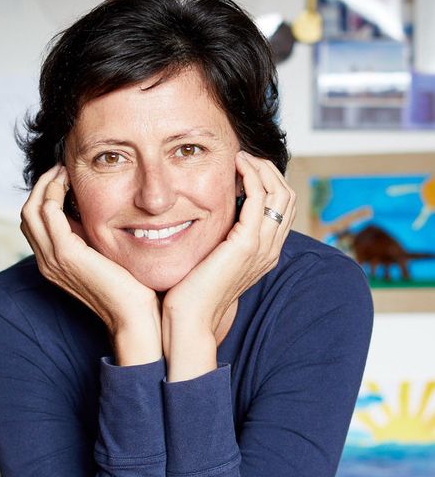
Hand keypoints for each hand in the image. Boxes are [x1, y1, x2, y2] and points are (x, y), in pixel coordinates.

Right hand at [20, 165, 161, 364]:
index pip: (35, 223)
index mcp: (54, 264)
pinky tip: (72, 182)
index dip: (45, 196)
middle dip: (42, 186)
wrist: (134, 316)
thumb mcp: (104, 257)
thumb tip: (91, 213)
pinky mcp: (66, 254)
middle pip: (27, 213)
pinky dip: (55, 191)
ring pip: (32, 209)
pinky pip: (48, 212)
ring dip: (47, 184)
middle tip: (62, 168)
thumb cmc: (128, 290)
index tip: (64, 178)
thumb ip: (91, 238)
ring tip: (65, 171)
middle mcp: (47, 262)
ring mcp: (53, 259)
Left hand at [162, 152, 295, 379]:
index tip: (244, 168)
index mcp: (264, 253)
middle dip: (269, 170)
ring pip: (280, 192)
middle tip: (244, 157)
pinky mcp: (247, 243)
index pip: (281, 208)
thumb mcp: (210, 259)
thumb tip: (206, 218)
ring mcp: (262, 246)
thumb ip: (218, 240)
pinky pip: (260, 198)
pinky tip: (235, 166)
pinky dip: (252, 175)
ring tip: (241, 157)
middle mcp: (270, 249)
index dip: (268, 182)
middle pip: (287, 196)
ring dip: (261, 168)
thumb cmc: (191, 293)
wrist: (189, 319)